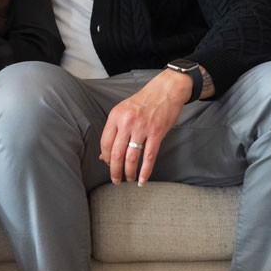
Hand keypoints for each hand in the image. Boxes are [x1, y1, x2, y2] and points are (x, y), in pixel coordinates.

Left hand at [99, 69, 191, 185]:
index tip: (108, 165)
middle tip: (115, 180)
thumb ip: (115, 130)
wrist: (165, 90)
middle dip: (114, 170)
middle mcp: (127, 122)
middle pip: (116, 153)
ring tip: (128, 179)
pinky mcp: (156, 133)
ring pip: (131, 157)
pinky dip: (145, 171)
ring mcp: (142, 128)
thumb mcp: (124, 110)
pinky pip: (149, 157)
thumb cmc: (143, 101)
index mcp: (116, 116)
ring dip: (128, 172)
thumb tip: (104, 154)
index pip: (105, 142)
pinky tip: (142, 179)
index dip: (106, 158)